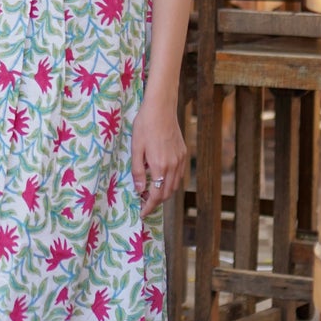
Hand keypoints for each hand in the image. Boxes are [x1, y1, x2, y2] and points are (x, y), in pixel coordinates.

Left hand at [130, 97, 186, 219]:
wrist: (161, 108)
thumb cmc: (145, 126)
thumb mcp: (136, 148)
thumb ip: (137, 171)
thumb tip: (139, 189)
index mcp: (159, 166)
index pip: (156, 195)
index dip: (148, 206)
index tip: (142, 213)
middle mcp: (173, 166)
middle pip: (166, 193)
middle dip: (155, 202)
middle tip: (143, 202)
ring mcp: (180, 160)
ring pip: (174, 186)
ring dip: (164, 193)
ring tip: (151, 191)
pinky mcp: (183, 153)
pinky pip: (179, 175)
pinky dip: (171, 182)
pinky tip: (161, 179)